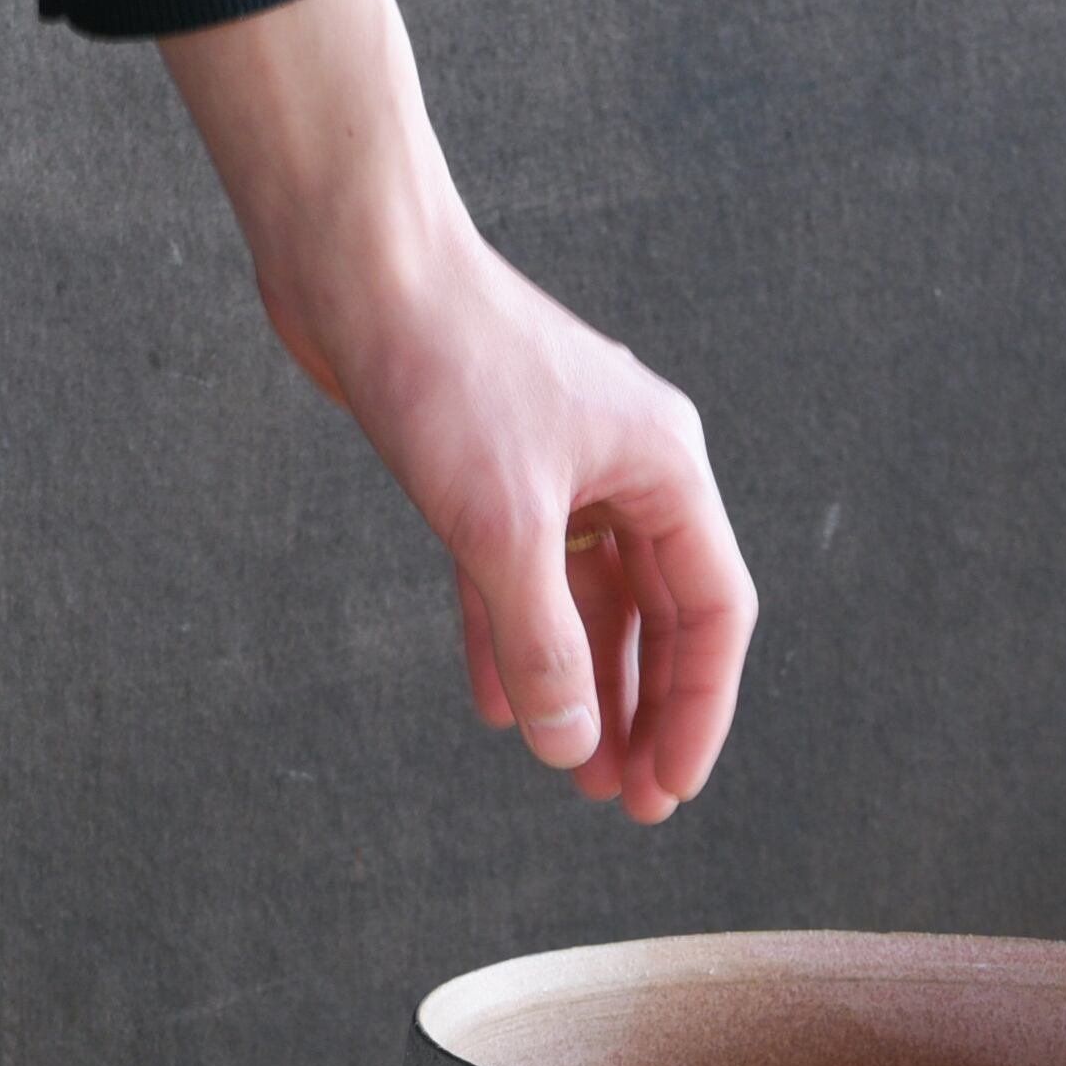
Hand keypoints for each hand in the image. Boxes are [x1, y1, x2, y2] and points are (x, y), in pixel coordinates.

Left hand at [160, 0, 757, 820]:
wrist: (354, 262)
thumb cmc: (443, 369)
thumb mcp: (500, 528)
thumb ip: (542, 643)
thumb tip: (571, 748)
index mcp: (666, 468)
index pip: (711, 614)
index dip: (697, 710)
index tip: (669, 789)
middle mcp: (629, 469)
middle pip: (659, 617)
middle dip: (643, 712)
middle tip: (626, 802)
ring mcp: (562, 469)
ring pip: (591, 605)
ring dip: (584, 688)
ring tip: (574, 773)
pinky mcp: (493, 471)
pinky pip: (521, 579)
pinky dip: (514, 640)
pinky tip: (500, 709)